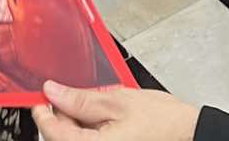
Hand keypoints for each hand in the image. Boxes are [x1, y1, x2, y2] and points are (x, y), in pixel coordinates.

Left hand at [32, 83, 198, 139]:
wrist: (189, 134)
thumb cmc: (161, 122)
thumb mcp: (117, 100)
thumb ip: (80, 98)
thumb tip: (53, 92)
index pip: (52, 133)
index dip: (42, 112)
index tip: (39, 97)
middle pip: (63, 138)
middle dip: (62, 116)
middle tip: (69, 94)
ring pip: (78, 140)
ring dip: (77, 124)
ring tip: (94, 105)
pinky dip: (90, 131)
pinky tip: (101, 119)